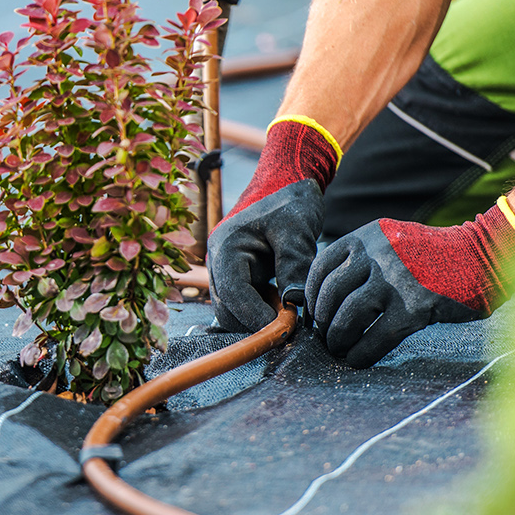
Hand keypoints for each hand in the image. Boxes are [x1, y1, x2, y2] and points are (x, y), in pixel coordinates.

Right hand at [209, 118, 339, 332]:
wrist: (287, 184)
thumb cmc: (290, 201)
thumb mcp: (296, 230)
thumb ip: (294, 265)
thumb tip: (295, 304)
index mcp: (226, 246)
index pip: (233, 294)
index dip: (255, 317)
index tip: (283, 330)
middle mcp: (218, 261)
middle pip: (227, 309)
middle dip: (256, 320)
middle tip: (292, 321)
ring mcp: (225, 270)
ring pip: (233, 311)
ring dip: (259, 317)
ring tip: (289, 307)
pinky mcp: (236, 276)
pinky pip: (243, 304)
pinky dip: (261, 309)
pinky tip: (282, 299)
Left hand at [306, 200, 514, 366]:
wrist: (482, 255)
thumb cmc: (433, 256)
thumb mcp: (391, 241)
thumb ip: (362, 258)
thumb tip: (327, 294)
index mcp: (366, 237)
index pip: (321, 266)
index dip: (311, 295)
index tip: (313, 313)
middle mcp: (376, 255)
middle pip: (331, 294)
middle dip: (323, 321)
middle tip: (325, 337)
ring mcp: (395, 281)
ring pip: (348, 316)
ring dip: (338, 338)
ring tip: (339, 349)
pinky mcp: (415, 308)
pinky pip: (376, 337)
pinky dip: (362, 353)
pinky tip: (358, 360)